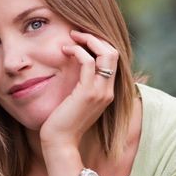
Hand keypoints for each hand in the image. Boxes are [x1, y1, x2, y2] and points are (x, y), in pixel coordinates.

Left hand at [40, 30, 118, 154]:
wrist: (61, 143)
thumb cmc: (63, 123)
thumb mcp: (75, 101)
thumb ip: (80, 85)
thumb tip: (72, 66)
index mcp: (107, 92)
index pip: (113, 59)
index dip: (100, 44)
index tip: (82, 38)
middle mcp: (108, 90)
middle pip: (114, 52)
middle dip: (96, 37)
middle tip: (76, 33)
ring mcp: (100, 92)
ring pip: (106, 54)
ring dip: (88, 40)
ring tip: (71, 37)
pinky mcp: (87, 93)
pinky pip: (89, 62)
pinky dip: (78, 51)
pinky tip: (65, 50)